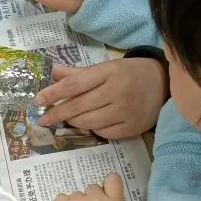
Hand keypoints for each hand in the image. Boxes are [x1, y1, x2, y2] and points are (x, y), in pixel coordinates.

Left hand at [36, 58, 167, 138]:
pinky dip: (93, 129)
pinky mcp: (133, 127)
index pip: (74, 84)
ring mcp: (126, 110)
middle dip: (57, 113)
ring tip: (68, 118)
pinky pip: (104, 133)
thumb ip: (79, 72)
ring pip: (89, 122)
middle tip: (43, 119)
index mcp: (109, 72)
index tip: (37, 100)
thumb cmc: (129, 73)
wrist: (163, 83)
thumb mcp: (106, 67)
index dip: (53, 93)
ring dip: (74, 121)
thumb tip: (53, 73)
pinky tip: (91, 123)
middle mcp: (117, 91)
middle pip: (79, 106)